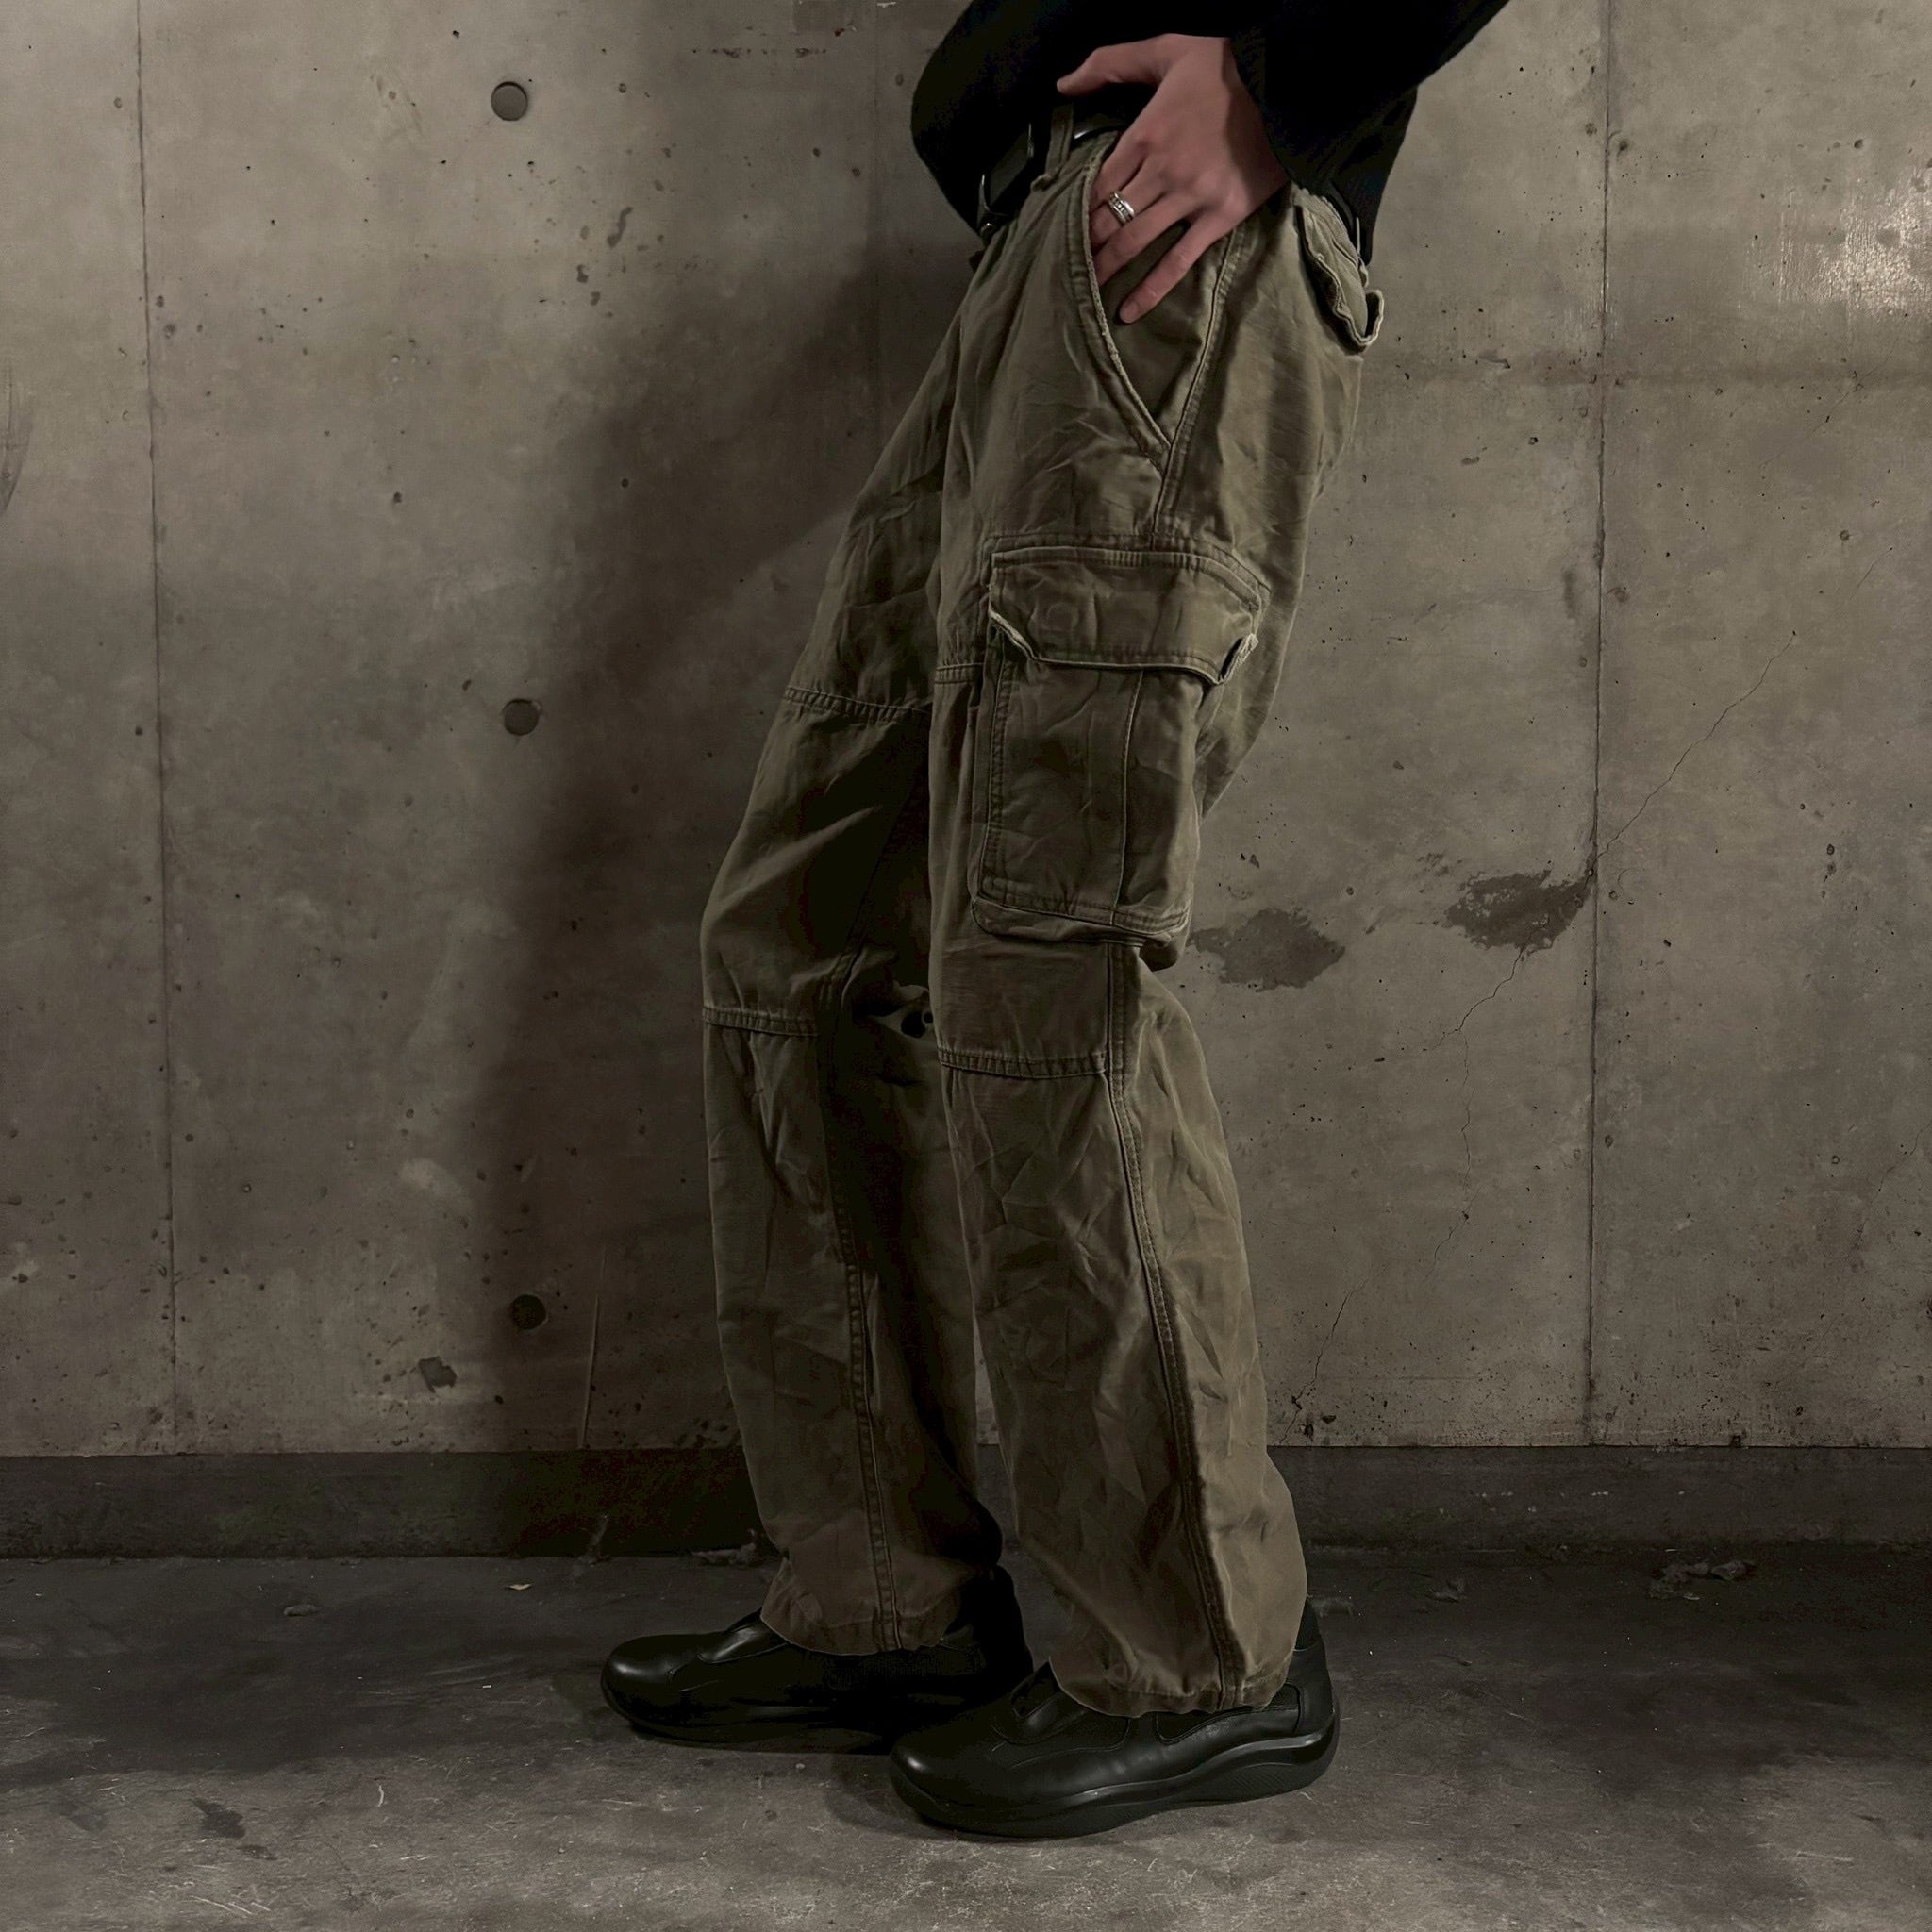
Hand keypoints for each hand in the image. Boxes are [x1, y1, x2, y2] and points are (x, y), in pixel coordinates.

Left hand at [1057, 34, 1286, 322]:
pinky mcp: (1220, 217)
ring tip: (1084, 293)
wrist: (1286, 85)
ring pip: (1135, 242)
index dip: (1075, 210)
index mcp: (1144, 134)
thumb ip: (1111, 62)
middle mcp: (1162, 171)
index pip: (1096, 183)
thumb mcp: (1165, 50)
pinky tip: (1128, 312)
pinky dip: (1151, 290)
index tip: (1059, 229)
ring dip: (1105, 269)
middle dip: (1082, 246)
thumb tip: (1063, 83)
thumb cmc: (1225, 66)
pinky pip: (1178, 261)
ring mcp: (1190, 197)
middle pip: (1109, 218)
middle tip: (1062, 270)